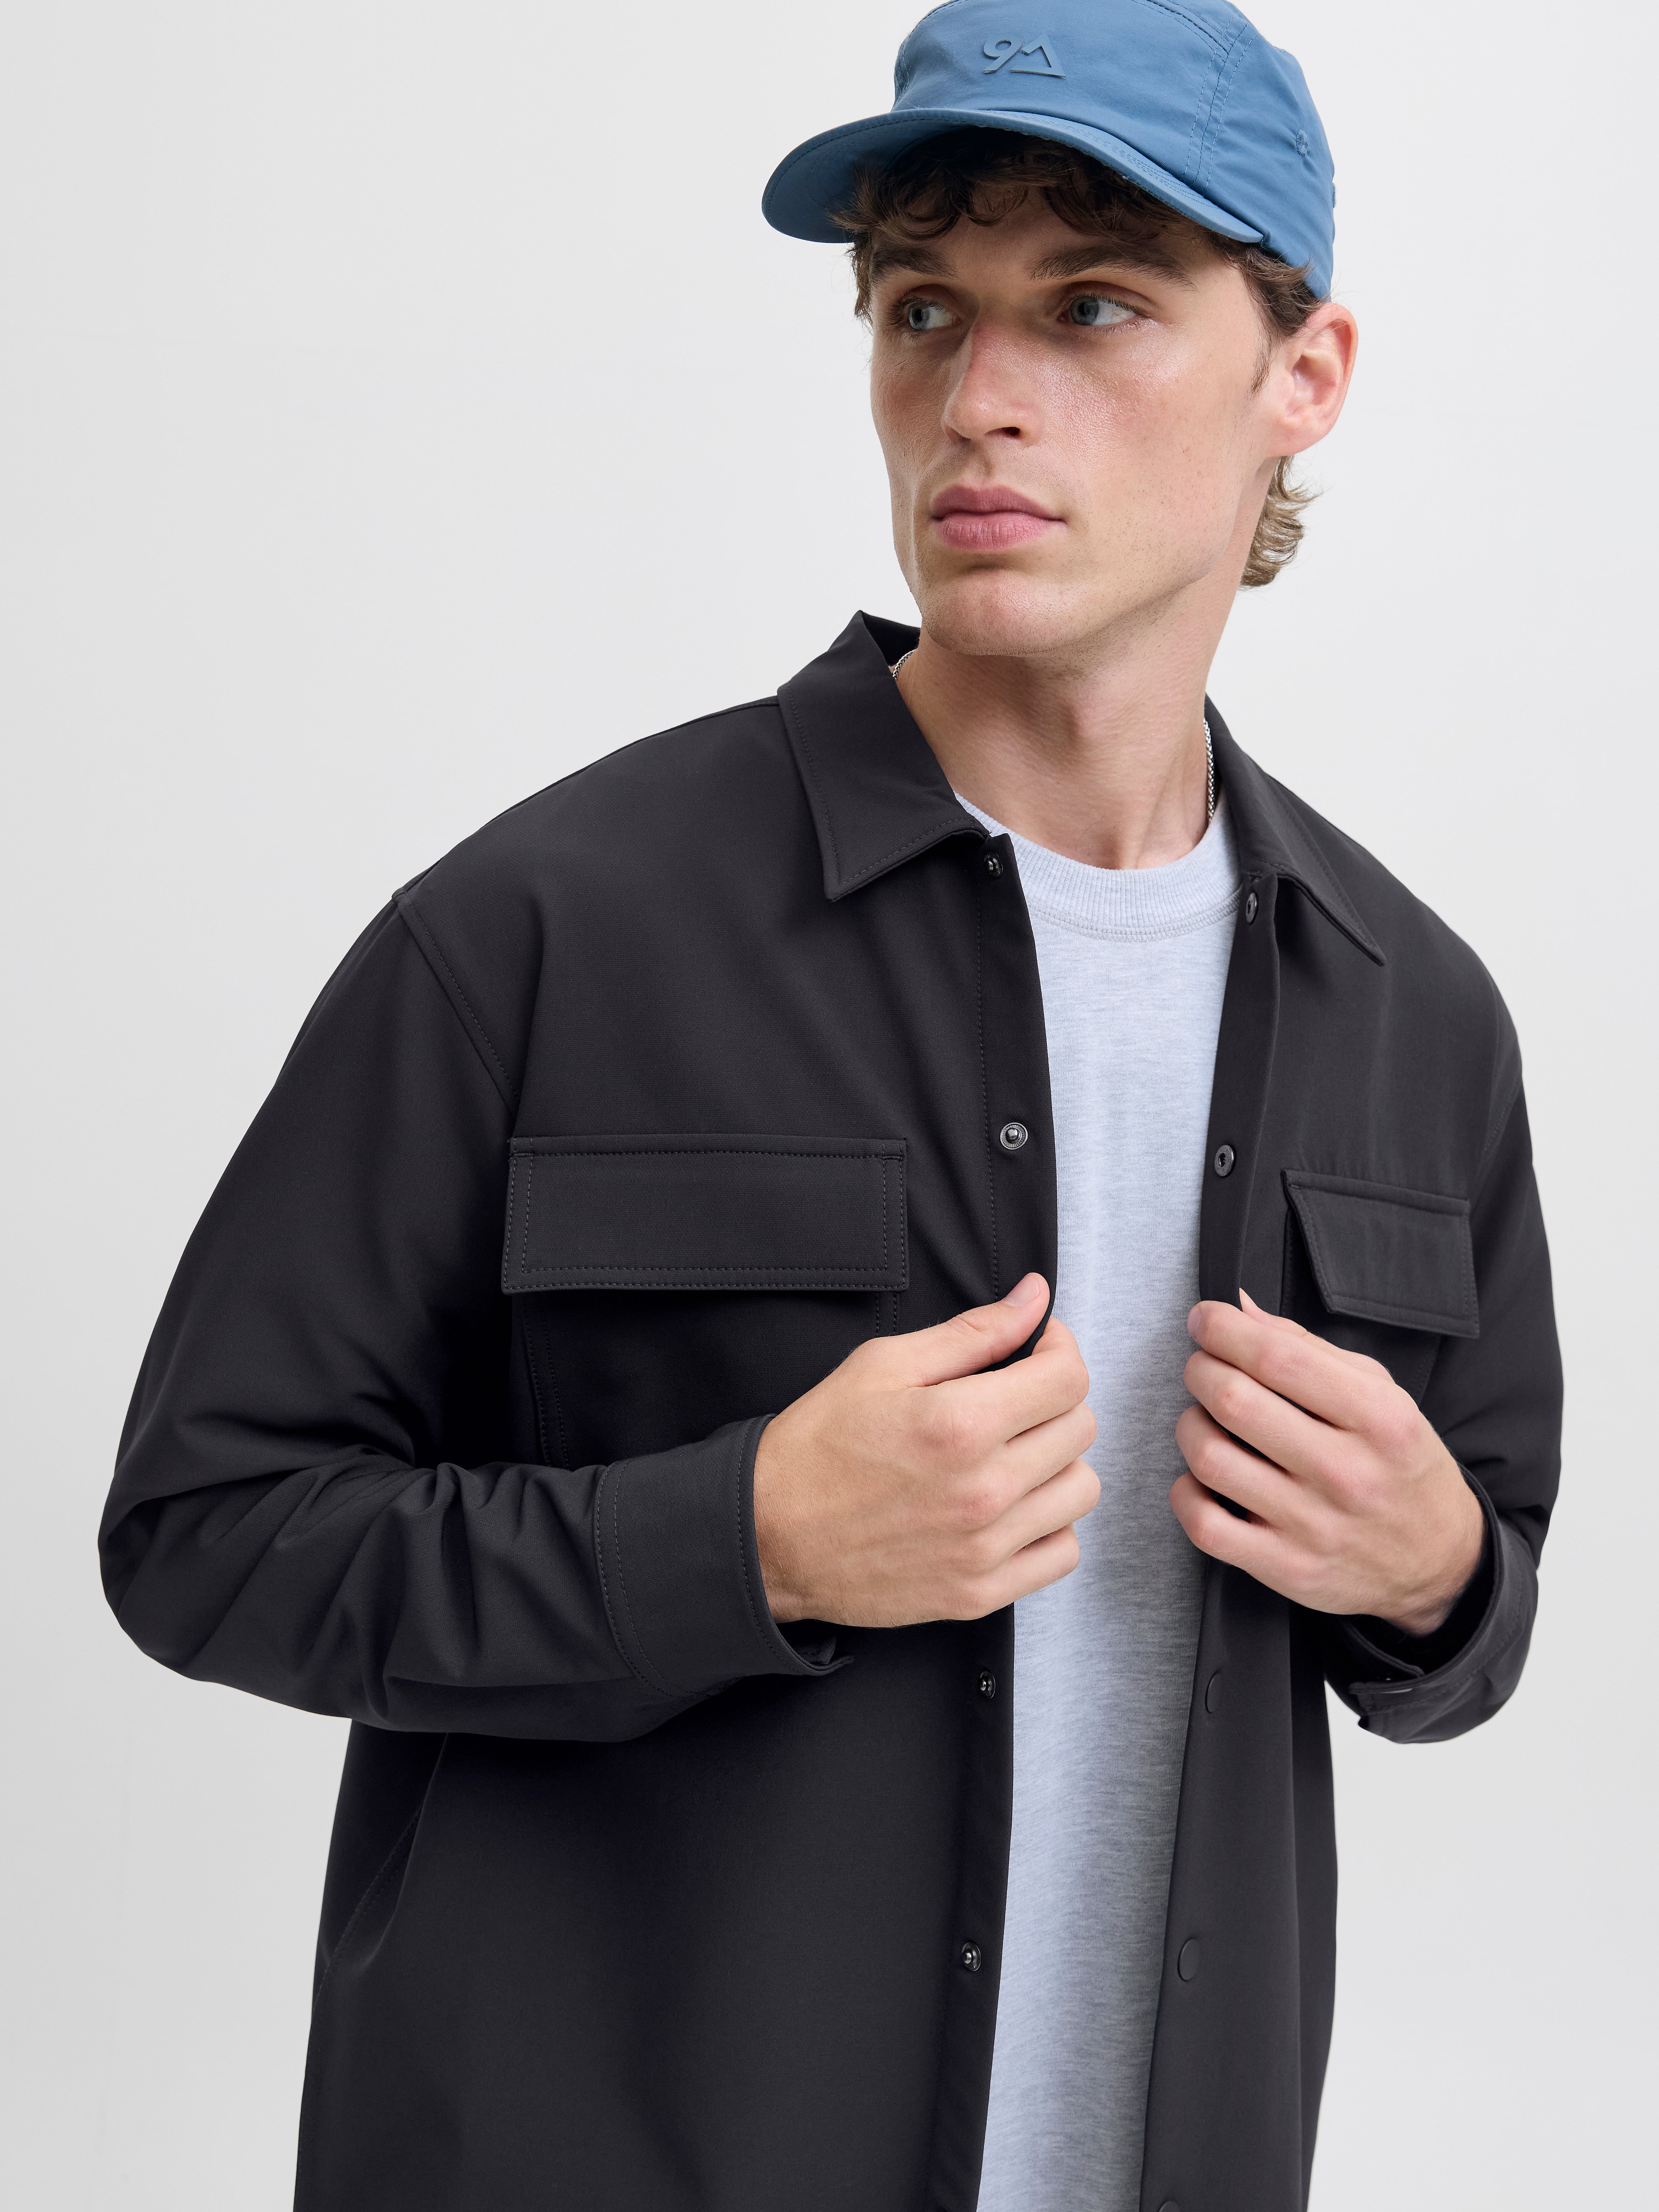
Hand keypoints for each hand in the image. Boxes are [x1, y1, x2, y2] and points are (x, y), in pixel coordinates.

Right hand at [754, 1273, 1099, 1627]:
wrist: (770, 1537)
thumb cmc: (818, 1447)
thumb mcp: (883, 1365)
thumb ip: (972, 1332)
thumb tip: (1034, 1298)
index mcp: (961, 1424)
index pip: (1067, 1377)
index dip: (1059, 1348)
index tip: (1037, 1347)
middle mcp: (983, 1490)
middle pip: (1080, 1429)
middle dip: (1055, 1399)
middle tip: (1015, 1396)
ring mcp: (985, 1548)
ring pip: (1081, 1490)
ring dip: (1058, 1461)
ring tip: (1015, 1451)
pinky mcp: (979, 1593)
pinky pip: (1062, 1553)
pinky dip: (1050, 1525)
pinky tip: (1013, 1505)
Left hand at [1170, 1292, 1484, 1635]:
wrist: (1439, 1561)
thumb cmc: (1400, 1464)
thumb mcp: (1380, 1394)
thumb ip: (1307, 1347)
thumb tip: (1239, 1308)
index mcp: (1377, 1417)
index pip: (1278, 1357)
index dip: (1223, 1328)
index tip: (1205, 1320)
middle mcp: (1347, 1472)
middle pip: (1234, 1401)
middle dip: (1201, 1370)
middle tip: (1203, 1367)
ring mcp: (1315, 1525)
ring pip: (1210, 1458)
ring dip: (1190, 1426)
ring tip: (1206, 1420)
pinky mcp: (1287, 1568)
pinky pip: (1205, 1524)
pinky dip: (1186, 1492)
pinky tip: (1202, 1478)